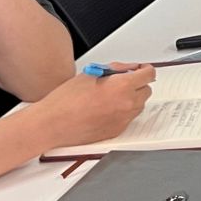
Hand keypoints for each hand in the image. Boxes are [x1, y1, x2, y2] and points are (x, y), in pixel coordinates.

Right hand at [34, 64, 153, 150]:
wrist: (52, 124)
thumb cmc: (65, 100)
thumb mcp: (91, 74)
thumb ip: (116, 68)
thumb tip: (129, 68)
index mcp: (122, 87)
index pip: (149, 75)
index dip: (145, 69)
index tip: (141, 69)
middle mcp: (127, 104)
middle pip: (146, 90)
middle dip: (138, 84)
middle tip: (123, 81)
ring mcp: (123, 120)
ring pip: (139, 105)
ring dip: (132, 98)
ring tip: (111, 96)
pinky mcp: (117, 131)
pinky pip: (128, 118)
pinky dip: (123, 112)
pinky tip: (106, 108)